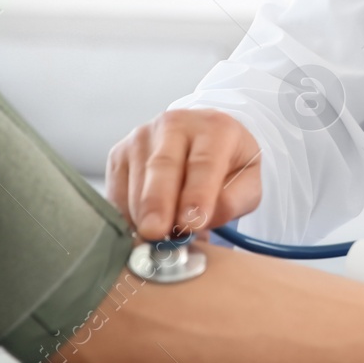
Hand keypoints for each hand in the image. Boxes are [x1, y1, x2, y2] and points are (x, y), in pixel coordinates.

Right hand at [106, 109, 261, 239]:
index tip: (190, 224)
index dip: (197, 194)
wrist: (201, 140)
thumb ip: (232, 202)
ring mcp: (142, 136)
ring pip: (137, 181)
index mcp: (215, 128)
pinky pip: (117, 191)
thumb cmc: (226, 165)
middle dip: (158, 203)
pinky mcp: (119, 153)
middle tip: (156, 233)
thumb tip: (200, 221)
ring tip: (159, 238)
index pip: (205, 162)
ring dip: (143, 216)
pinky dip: (127, 215)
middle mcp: (175, 124)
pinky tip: (142, 226)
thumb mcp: (246, 182)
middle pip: (163, 165)